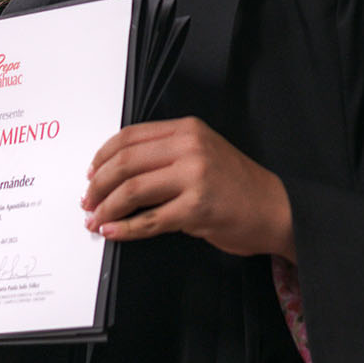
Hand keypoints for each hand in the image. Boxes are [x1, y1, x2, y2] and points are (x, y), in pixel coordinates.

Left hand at [82, 117, 294, 259]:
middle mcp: (190, 147)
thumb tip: (117, 173)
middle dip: (98, 185)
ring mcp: (194, 177)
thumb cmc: (238, 185)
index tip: (90, 174)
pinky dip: (126, 229)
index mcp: (187, 130)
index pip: (129, 137)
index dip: (102, 157)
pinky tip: (113, 233)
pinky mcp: (197, 208)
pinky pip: (150, 220)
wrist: (276, 209)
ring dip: (107, 208)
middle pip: (125, 162)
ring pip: (133, 190)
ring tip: (96, 220)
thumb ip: (166, 155)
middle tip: (87, 202)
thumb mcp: (203, 154)